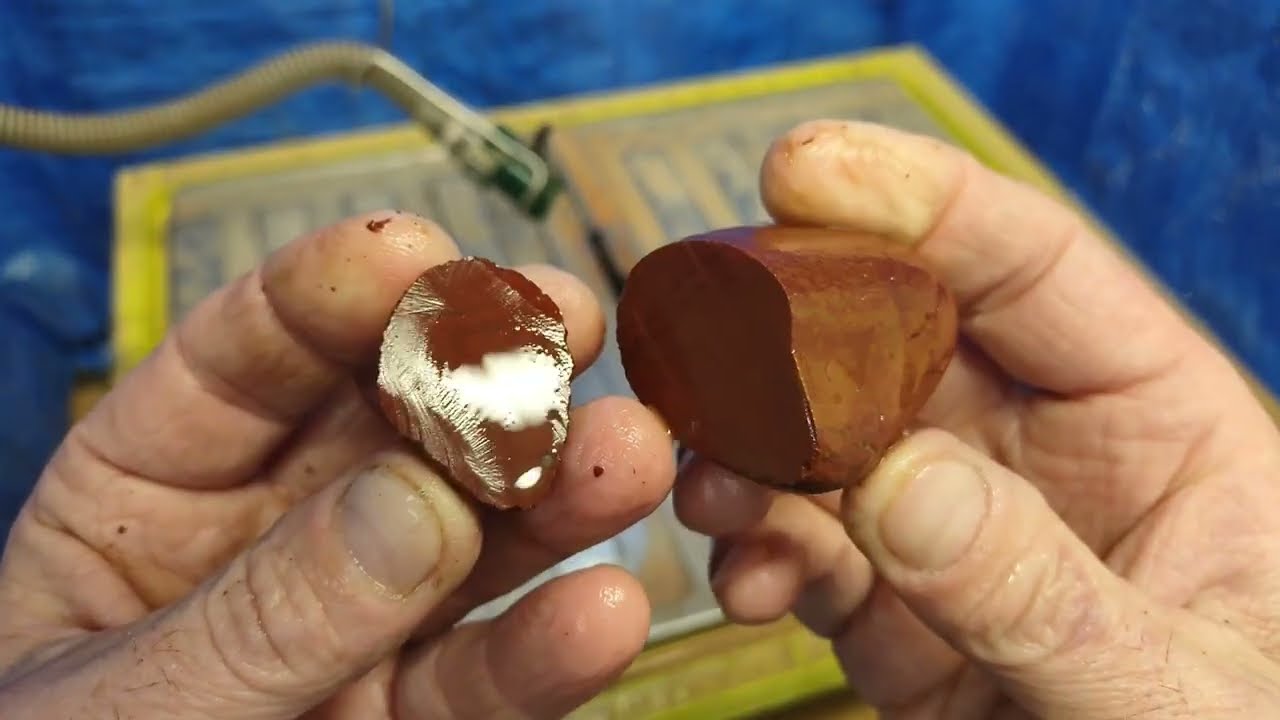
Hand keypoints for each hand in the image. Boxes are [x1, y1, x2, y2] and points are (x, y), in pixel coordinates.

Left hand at [0, 212, 674, 718]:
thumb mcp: (114, 704)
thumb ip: (261, 615)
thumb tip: (421, 507)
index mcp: (148, 499)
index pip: (243, 364)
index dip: (329, 299)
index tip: (418, 257)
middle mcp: (270, 545)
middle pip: (387, 431)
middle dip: (478, 372)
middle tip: (566, 324)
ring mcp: (354, 632)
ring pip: (467, 542)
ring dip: (553, 495)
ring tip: (629, 454)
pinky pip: (485, 679)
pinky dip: (550, 650)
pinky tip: (605, 609)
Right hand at [675, 120, 1279, 717]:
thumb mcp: (1177, 690)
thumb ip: (1042, 595)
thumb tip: (897, 482)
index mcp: (1156, 420)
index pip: (1032, 267)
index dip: (920, 202)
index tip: (803, 172)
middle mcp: (1045, 455)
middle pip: (902, 339)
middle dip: (798, 327)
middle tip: (711, 331)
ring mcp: (959, 531)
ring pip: (831, 445)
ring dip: (753, 447)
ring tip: (707, 477)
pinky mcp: (898, 609)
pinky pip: (809, 551)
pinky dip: (757, 553)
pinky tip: (745, 576)